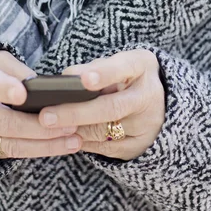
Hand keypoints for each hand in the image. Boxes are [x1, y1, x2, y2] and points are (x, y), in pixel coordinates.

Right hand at [0, 50, 81, 158]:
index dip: (4, 89)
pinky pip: (11, 153)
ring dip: (44, 144)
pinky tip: (60, 146)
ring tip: (73, 140)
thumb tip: (41, 85)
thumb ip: (16, 69)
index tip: (22, 94)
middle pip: (4, 121)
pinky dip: (37, 151)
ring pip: (9, 143)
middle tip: (68, 123)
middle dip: (38, 126)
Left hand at [38, 50, 164, 160]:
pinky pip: (106, 149)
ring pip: (104, 131)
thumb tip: (66, 78)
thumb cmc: (128, 76)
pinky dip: (84, 142)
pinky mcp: (140, 146)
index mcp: (141, 66)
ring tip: (50, 127)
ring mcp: (147, 124)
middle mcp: (148, 97)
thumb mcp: (119, 62)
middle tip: (46, 116)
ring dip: (75, 129)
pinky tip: (66, 136)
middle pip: (110, 108)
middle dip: (75, 113)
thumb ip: (95, 68)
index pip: (121, 68)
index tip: (82, 80)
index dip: (102, 74)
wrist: (163, 100)